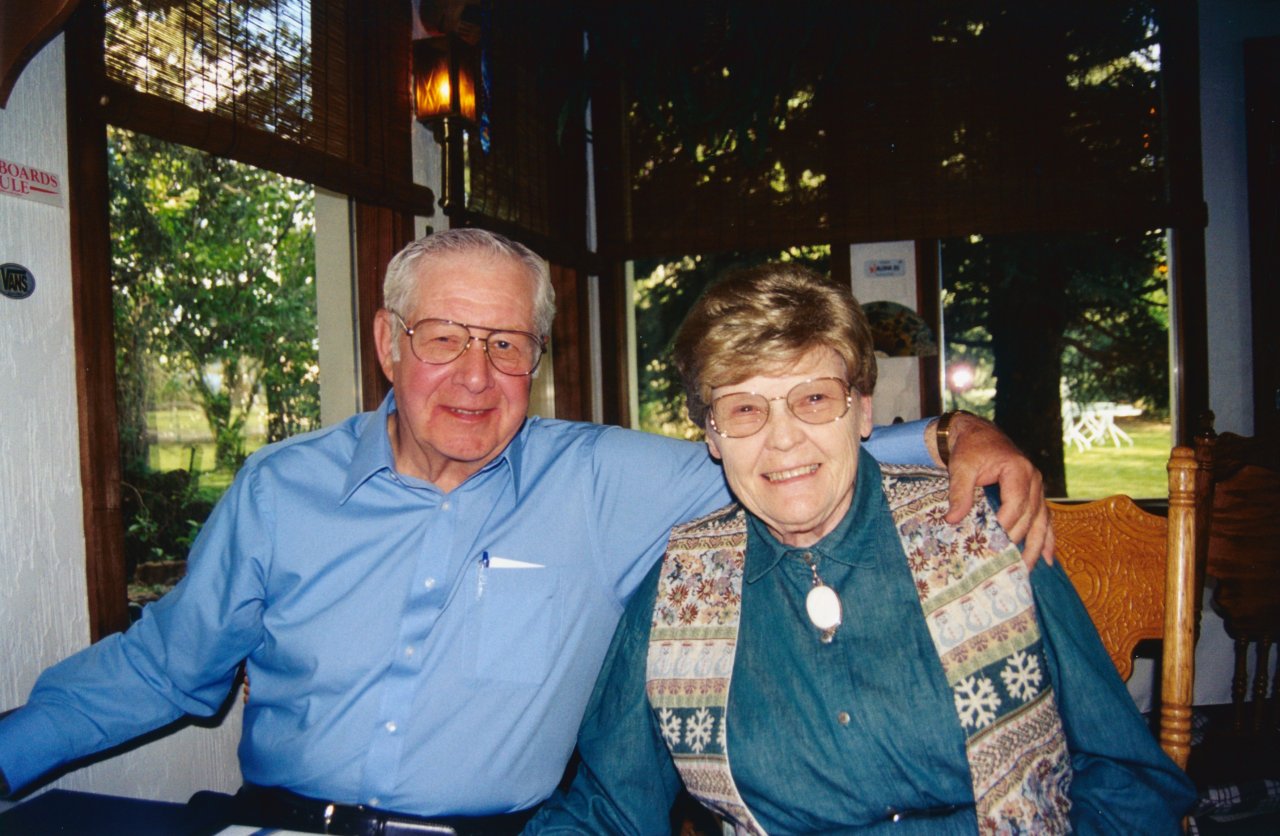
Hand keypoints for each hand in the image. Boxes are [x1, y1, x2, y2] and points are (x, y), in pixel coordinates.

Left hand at [933, 412, 1054, 566]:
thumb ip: (959, 492)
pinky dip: (1047, 540)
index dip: (1006, 524)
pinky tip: (1047, 559)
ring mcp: (1037, 488)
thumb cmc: (970, 450)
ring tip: (1027, 570)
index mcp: (1018, 470)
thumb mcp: (961, 467)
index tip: (993, 542)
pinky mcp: (1034, 495)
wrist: (978, 435)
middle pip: (1030, 516)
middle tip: (1005, 564)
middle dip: (1018, 540)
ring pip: (1042, 522)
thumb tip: (953, 520)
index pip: (1016, 503)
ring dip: (1036, 547)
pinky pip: (1045, 520)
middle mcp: (1034, 479)